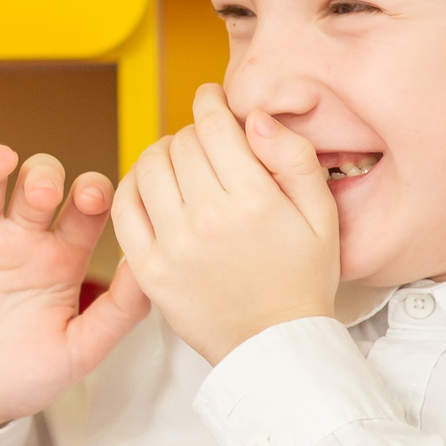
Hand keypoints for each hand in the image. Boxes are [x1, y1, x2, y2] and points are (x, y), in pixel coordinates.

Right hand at [0, 143, 149, 431]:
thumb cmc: (21, 381)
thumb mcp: (80, 351)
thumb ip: (119, 312)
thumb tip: (149, 267)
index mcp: (62, 258)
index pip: (85, 205)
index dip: (92, 190)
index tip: (92, 197)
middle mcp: (22, 240)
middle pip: (37, 180)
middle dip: (42, 175)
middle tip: (42, 195)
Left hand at [111, 86, 338, 366]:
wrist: (275, 346)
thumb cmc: (302, 278)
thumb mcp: (322, 215)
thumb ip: (294, 158)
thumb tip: (255, 118)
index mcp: (253, 201)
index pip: (214, 126)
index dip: (210, 102)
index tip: (211, 99)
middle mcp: (207, 219)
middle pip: (180, 143)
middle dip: (192, 131)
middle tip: (205, 141)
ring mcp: (173, 246)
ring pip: (148, 167)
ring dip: (160, 153)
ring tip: (177, 161)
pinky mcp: (149, 270)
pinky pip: (124, 208)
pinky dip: (132, 186)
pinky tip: (150, 186)